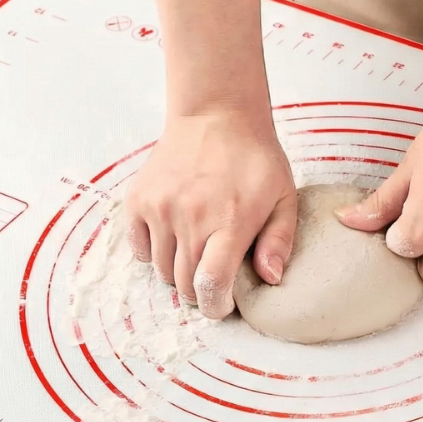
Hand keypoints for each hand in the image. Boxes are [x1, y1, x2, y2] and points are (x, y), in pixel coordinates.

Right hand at [124, 109, 295, 317]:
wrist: (215, 115)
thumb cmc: (254, 159)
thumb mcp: (283, 197)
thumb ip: (279, 241)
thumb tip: (270, 278)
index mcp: (229, 222)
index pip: (211, 284)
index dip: (215, 306)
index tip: (222, 305)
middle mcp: (191, 218)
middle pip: (184, 284)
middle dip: (200, 293)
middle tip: (213, 279)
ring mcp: (160, 208)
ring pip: (161, 270)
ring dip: (178, 273)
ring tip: (196, 252)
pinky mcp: (139, 199)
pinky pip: (140, 248)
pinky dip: (154, 253)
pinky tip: (174, 238)